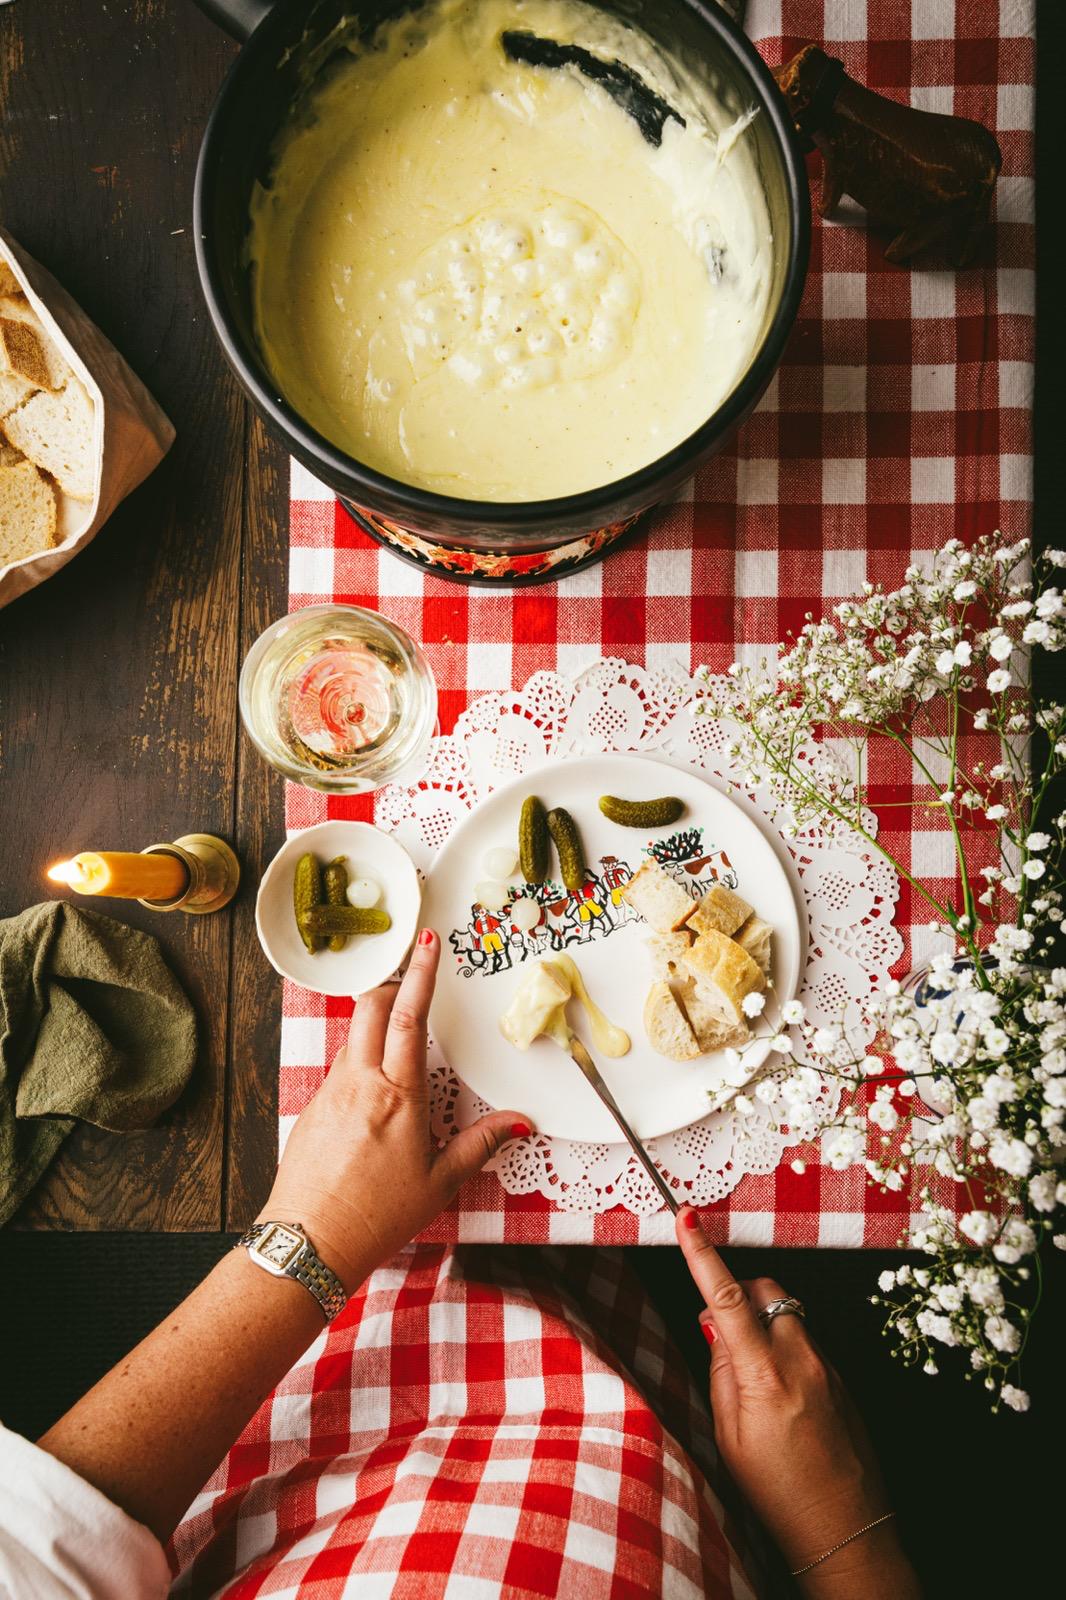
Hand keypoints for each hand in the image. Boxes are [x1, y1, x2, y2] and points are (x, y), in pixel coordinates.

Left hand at [261, 930, 532, 1292]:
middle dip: (392, 985)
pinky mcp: (311, 1109)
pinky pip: (339, 1069)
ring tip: (398, 1041)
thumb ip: (480, 1144)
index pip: (408, 1017)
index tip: (427, 943)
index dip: (420, 975)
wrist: (309, 1242)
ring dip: (375, 1025)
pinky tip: (374, 1093)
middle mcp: (359, 1083)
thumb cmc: (377, 1216)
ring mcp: (330, 1093)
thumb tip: (519, 1122)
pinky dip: (359, 1062)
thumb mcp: (440, 1182)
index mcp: (398, 1095)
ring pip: (352, 1037)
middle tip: (413, 983)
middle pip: (370, 1008)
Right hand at [676, 1209, 918, 1596]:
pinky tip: (782, 1397)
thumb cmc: (779, 1491)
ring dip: (762, 1325)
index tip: (686, 1218)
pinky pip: (807, 1341)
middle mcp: (801, 1359)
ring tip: (753, 1379)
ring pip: (787, 1315)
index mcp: (764, 1375)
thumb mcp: (729, 1436)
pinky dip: (785, 1350)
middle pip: (764, 1291)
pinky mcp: (843, 1377)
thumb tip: (714, 1322)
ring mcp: (828, 1366)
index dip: (702, 1254)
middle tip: (720, 1334)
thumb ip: (720, 1369)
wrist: (845, 1528)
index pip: (725, 1298)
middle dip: (738, 1295)